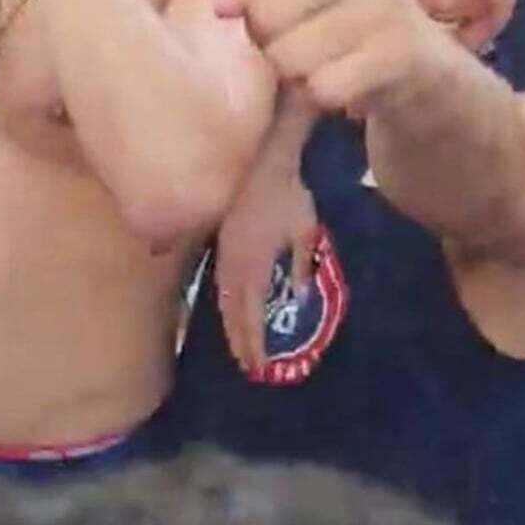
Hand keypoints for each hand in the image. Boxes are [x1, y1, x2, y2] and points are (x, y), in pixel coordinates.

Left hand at [215, 0, 441, 113]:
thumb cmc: (334, 16)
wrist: (418, 66)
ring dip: (296, 74)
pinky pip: (325, 87)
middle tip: (300, 36)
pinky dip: (324, 96)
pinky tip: (348, 84)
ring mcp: (387, 3)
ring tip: (326, 61)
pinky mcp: (402, 52)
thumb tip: (222, 4)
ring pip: (289, 58)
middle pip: (264, 15)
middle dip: (268, 39)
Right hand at [216, 154, 317, 374]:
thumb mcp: (305, 232)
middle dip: (239, 339)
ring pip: (222, 296)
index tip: (260, 364)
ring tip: (236, 343)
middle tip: (247, 364)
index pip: (251, 313)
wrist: (262, 160)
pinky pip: (219, 279)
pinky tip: (229, 305)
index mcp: (254, 266)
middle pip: (231, 311)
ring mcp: (223, 251)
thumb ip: (302, 265)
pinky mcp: (220, 239)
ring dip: (229, 322)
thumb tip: (299, 295)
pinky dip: (224, 300)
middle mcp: (233, 264)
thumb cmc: (288, 195)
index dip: (254, 341)